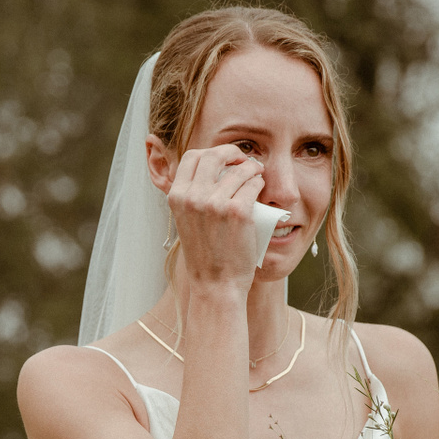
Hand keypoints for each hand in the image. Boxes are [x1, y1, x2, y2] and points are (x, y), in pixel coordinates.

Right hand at [164, 144, 264, 290]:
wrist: (215, 284)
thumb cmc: (205, 255)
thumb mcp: (187, 221)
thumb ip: (193, 197)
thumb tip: (212, 172)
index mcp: (177, 197)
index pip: (192, 157)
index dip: (211, 153)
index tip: (224, 161)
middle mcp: (193, 197)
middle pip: (215, 155)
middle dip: (233, 153)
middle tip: (244, 162)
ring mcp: (215, 203)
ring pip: (240, 169)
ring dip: (252, 168)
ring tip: (257, 176)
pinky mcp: (238, 211)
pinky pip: (254, 184)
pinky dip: (260, 183)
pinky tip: (261, 188)